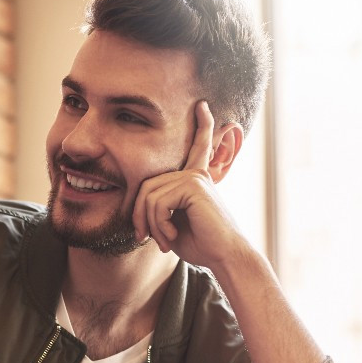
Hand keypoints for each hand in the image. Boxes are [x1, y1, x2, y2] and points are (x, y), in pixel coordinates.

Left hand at [132, 101, 248, 267]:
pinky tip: (171, 236)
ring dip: (150, 224)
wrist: (225, 257)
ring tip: (162, 241)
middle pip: (147, 187)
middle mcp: (195, 174)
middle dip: (140, 216)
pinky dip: (158, 224)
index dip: (202, 127)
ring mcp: (194, 177)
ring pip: (149, 196)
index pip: (196, 149)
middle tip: (145, 239)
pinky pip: (157, 202)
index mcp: (195, 179)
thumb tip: (136, 206)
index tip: (203, 105)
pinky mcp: (193, 185)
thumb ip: (157, 209)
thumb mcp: (171, 225)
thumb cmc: (201, 245)